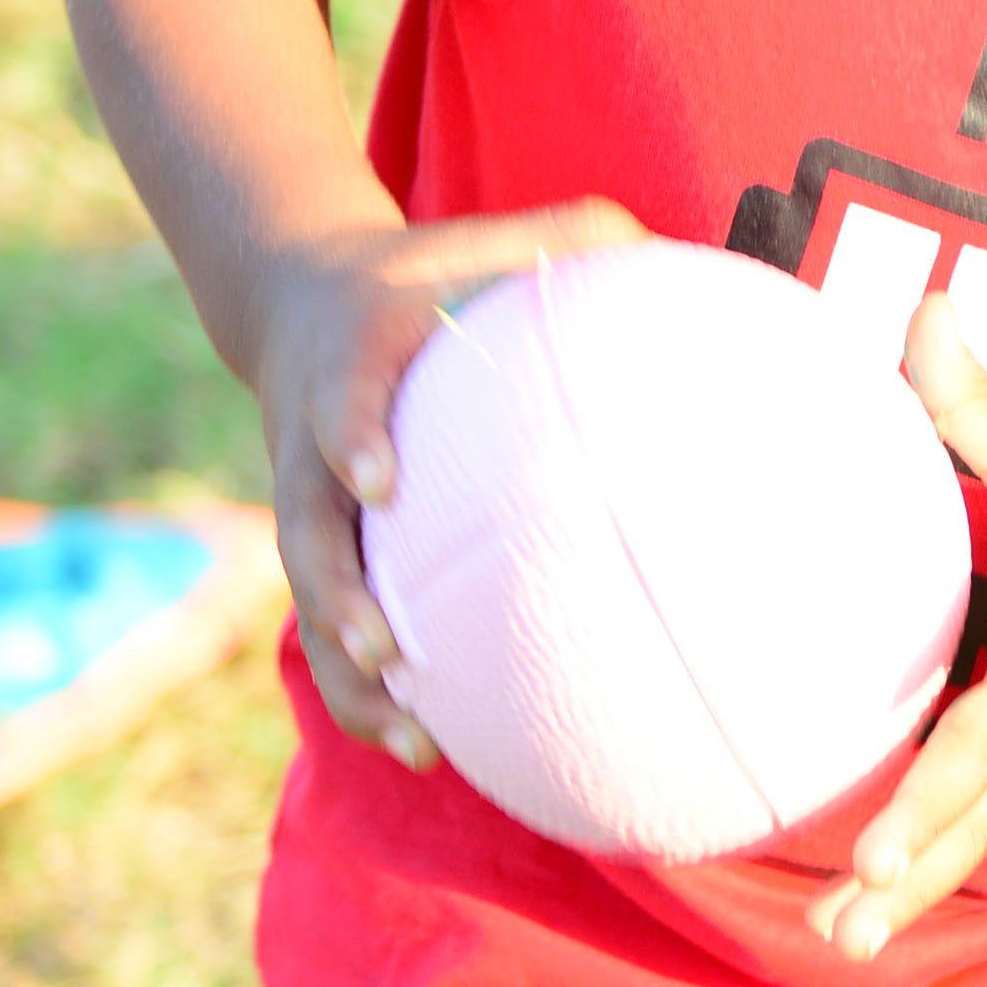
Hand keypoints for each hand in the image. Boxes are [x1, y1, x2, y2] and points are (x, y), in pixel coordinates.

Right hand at [250, 200, 646, 762]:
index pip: (341, 396)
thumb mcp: (495, 238)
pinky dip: (369, 687)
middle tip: (384, 649)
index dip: (350, 434)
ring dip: (352, 672)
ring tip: (411, 737)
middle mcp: (314, 442)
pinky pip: (335, 623)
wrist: (302, 297)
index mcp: (355, 359)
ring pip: (315, 598)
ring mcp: (310, 502)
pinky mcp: (323, 544)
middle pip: (307, 528)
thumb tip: (684, 253)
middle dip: (337, 593)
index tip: (378, 478)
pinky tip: (430, 748)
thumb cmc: (433, 267)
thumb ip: (577, 242)